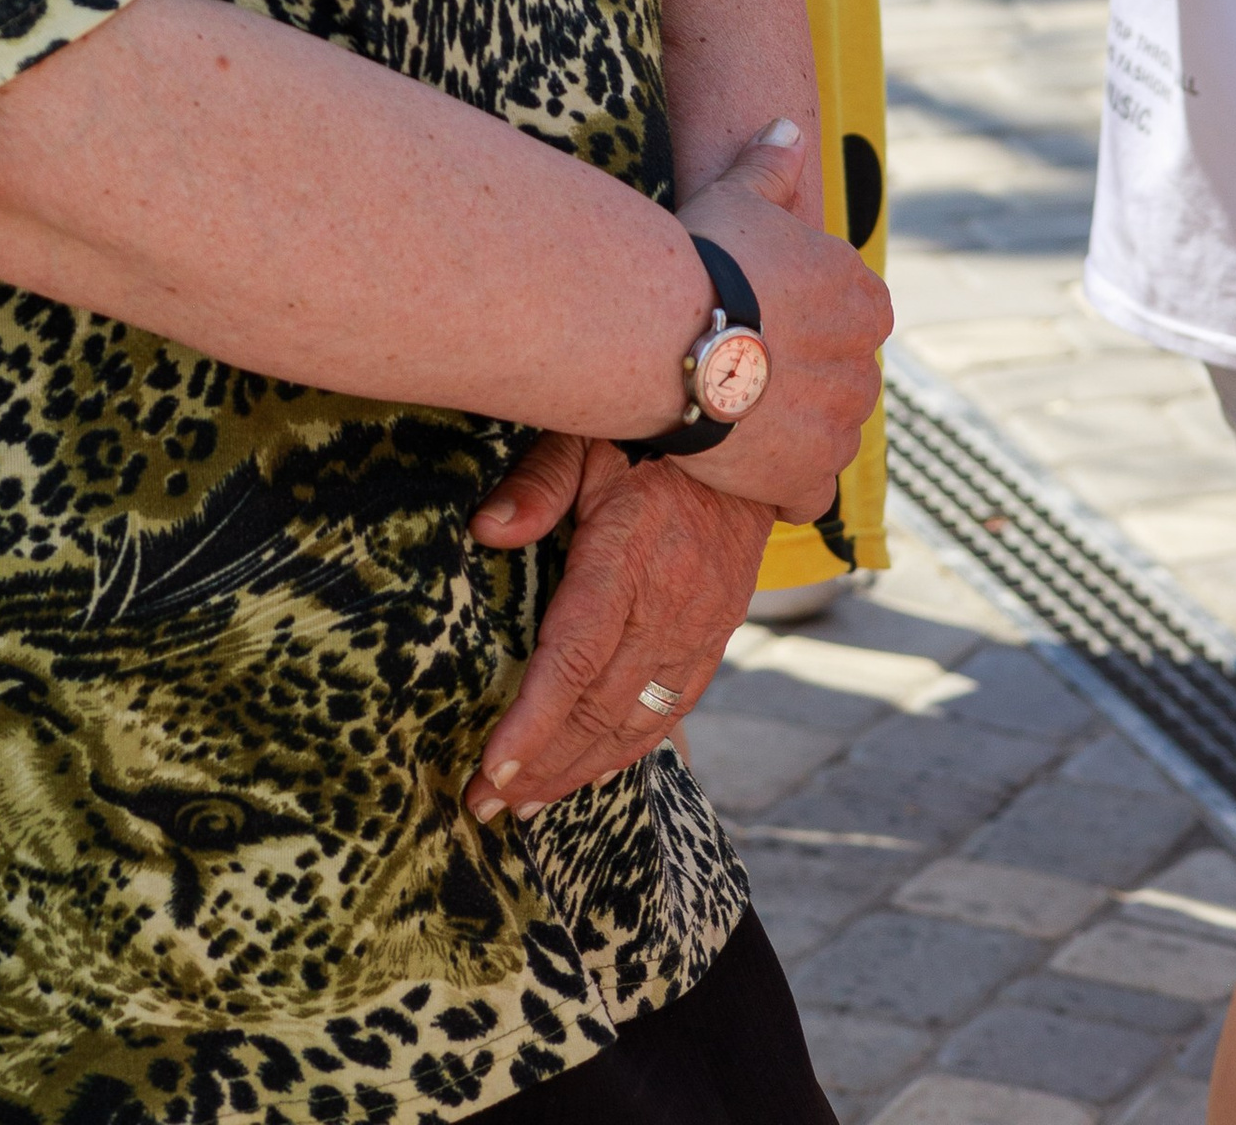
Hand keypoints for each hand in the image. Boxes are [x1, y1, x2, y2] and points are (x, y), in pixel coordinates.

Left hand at [461, 440, 765, 821]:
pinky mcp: (717, 635)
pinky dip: (630, 749)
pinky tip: (591, 769)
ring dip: (581, 770)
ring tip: (526, 803)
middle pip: (600, 708)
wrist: (749, 432)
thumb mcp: (584, 436)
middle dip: (542, 765)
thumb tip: (488, 531)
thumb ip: (538, 484)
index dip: (534, 723)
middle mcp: (670, 606)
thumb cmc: (649, 432)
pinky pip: (672, 710)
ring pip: (638, 723)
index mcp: (628, 558)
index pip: (574, 659)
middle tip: (486, 803)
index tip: (494, 769)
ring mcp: (701, 628)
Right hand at [672, 118, 890, 521]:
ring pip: (830, 432)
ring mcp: (839, 425)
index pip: (859, 314)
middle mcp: (865, 364)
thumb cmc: (702, 255)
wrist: (667, 329)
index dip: (814, 319)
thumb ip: (771, 168)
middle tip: (747, 366)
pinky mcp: (808, 476)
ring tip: (741, 413)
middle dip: (807, 376)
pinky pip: (810, 492)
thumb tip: (787, 127)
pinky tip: (751, 469)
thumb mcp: (737, 196)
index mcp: (863, 298)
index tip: (773, 320)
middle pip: (846, 376)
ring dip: (797, 428)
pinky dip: (788, 486)